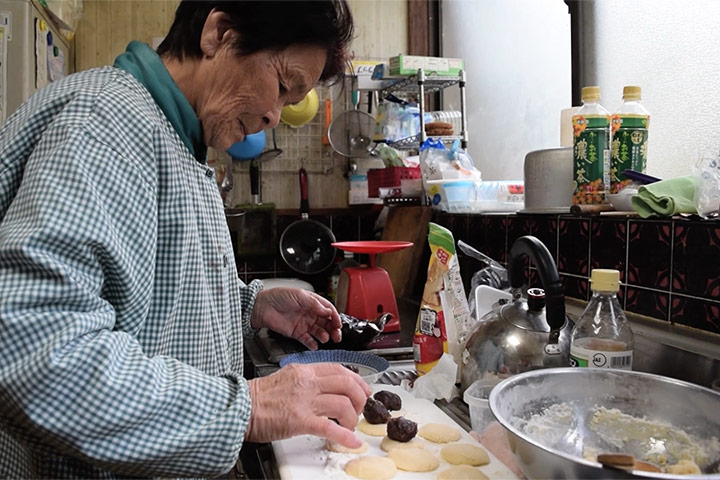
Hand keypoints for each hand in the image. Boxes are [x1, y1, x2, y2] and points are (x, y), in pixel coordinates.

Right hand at [245, 363, 370, 447]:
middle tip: (359, 410)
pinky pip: (330, 427)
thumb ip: (307, 380)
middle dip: (359, 399)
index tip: (363, 390)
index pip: (339, 369)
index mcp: (305, 371)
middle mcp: (307, 383)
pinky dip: (345, 436)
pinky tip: (352, 442)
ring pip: (343, 405)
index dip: (357, 381)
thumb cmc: (259, 397)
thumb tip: (325, 387)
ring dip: (352, 419)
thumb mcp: (286, 377)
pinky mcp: (300, 421)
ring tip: (348, 427)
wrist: (240, 408)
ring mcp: (305, 401)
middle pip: (347, 385)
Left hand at [251, 288, 341, 349]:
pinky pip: (307, 340)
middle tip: (337, 335)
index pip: (328, 310)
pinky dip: (312, 344)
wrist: (262, 307)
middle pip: (326, 323)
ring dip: (324, 336)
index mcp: (312, 302)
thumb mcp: (299, 295)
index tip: (338, 324)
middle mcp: (310, 313)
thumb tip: (327, 311)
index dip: (335, 317)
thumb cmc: (278, 296)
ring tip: (324, 338)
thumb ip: (314, 304)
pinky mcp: (296, 333)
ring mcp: (304, 324)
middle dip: (333, 329)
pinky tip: (315, 345)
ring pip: (319, 332)